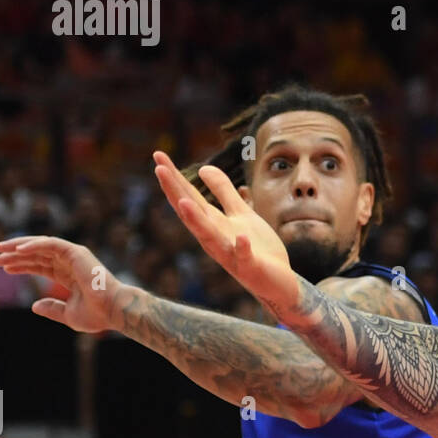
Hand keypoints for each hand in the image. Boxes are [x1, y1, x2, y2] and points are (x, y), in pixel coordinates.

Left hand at [0, 235, 123, 332]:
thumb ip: (52, 309)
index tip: (4, 268)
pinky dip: (34, 245)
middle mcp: (71, 263)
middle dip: (17, 255)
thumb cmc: (96, 315)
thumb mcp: (68, 314)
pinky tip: (18, 250)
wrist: (112, 310)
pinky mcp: (76, 252)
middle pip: (39, 255)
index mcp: (69, 276)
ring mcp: (74, 256)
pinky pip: (51, 244)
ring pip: (42, 246)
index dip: (23, 266)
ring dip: (21, 246)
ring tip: (1, 248)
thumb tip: (34, 306)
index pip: (42, 266)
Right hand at [152, 151, 299, 317]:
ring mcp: (231, 254)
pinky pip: (244, 257)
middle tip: (159, 169)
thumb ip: (224, 192)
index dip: (174, 178)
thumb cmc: (258, 248)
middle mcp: (216, 239)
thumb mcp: (241, 214)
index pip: (189, 197)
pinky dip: (241, 249)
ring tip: (184, 202)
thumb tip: (203, 168)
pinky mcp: (251, 268)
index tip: (158, 155)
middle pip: (192, 213)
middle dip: (176, 192)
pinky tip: (240, 238)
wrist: (279, 281)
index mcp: (213, 224)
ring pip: (210, 237)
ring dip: (196, 221)